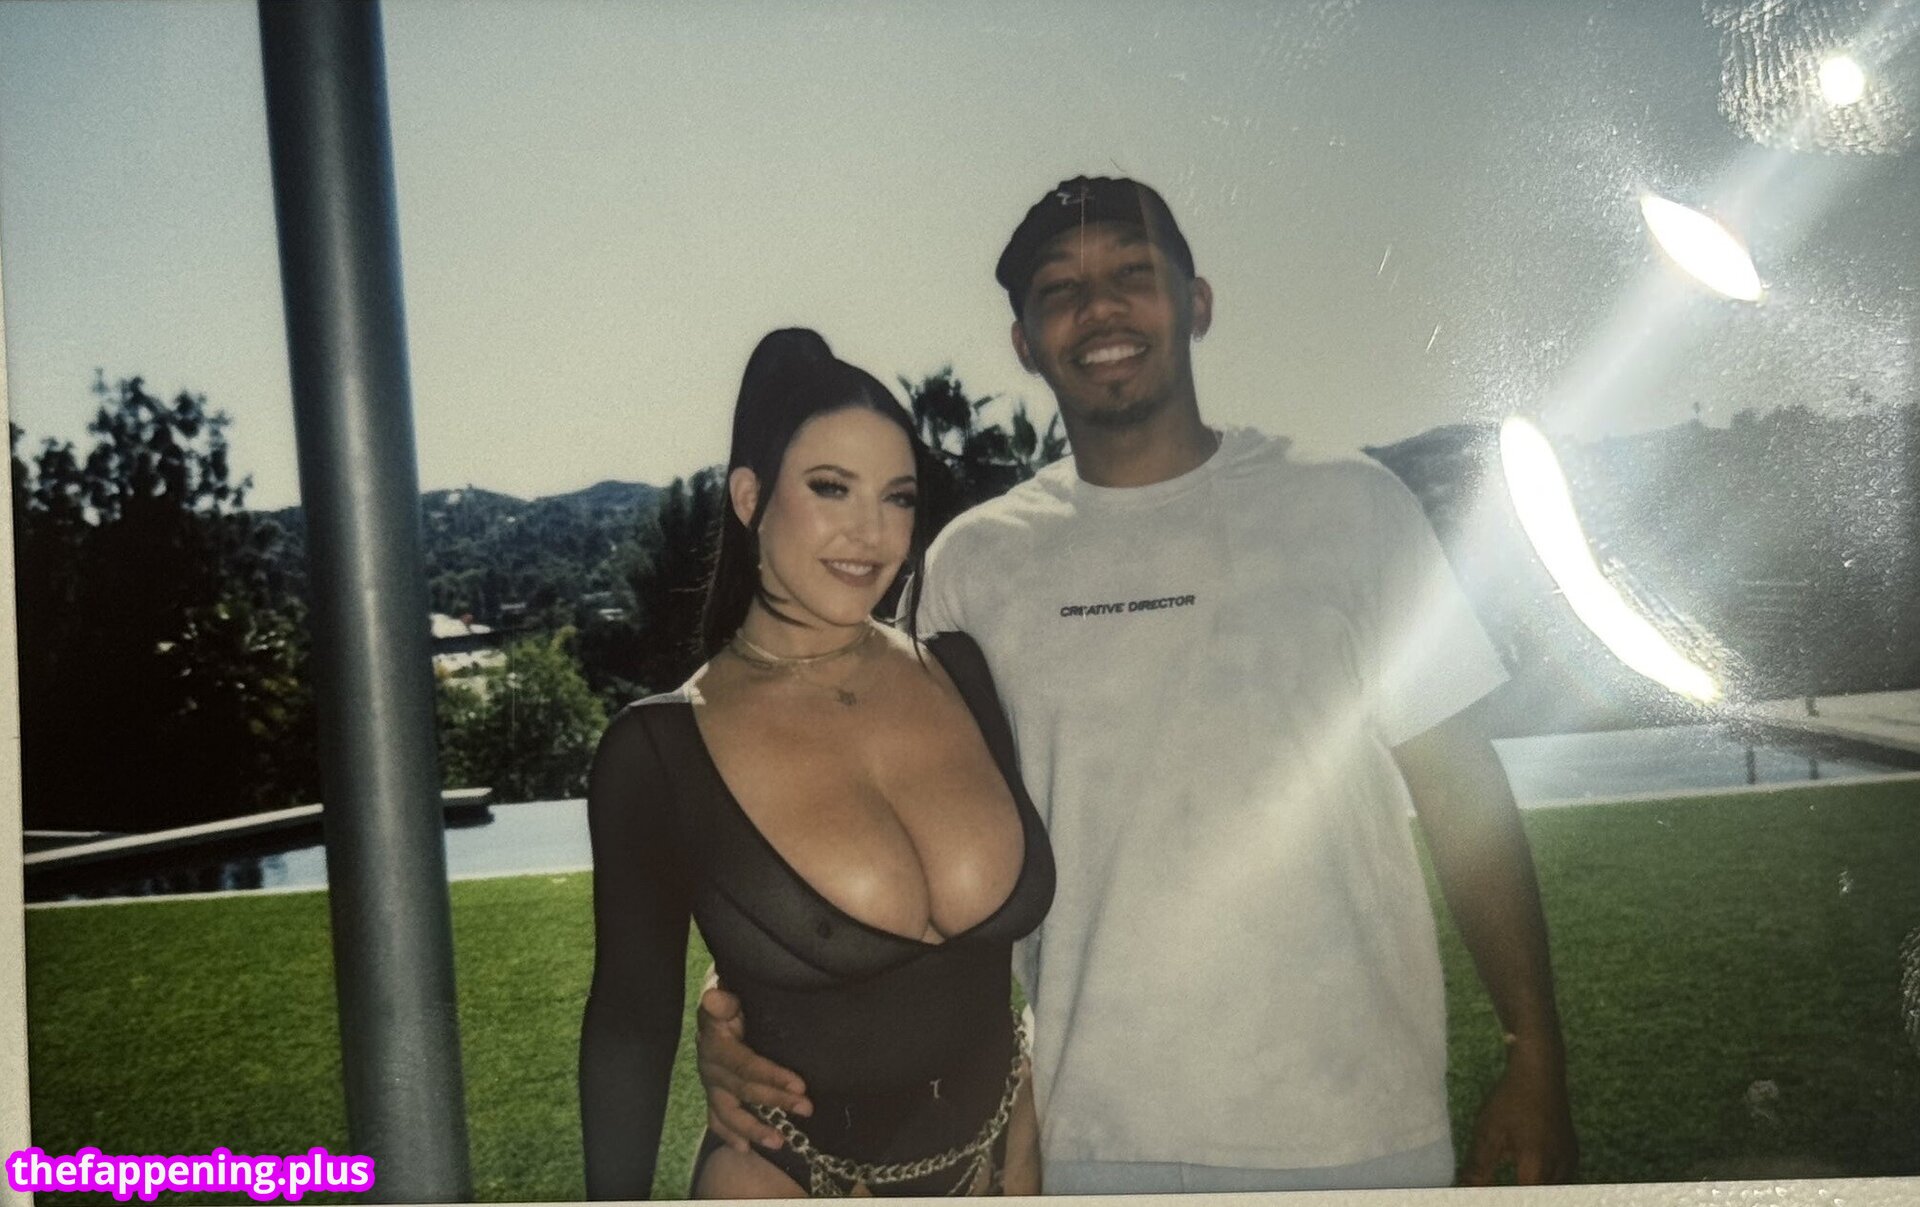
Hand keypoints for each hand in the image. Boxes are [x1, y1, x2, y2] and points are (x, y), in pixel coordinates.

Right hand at [695, 985, 811, 1150]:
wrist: (716, 1012)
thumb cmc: (730, 1006)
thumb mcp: (727, 999)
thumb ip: (723, 1001)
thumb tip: (715, 997)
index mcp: (717, 1046)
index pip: (747, 1066)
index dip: (773, 1077)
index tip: (800, 1085)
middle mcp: (711, 1069)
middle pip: (746, 1091)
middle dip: (777, 1100)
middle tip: (806, 1108)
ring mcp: (711, 1086)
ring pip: (730, 1112)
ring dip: (753, 1129)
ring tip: (778, 1142)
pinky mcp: (713, 1096)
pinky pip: (717, 1120)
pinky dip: (729, 1135)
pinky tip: (744, 1149)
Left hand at [1458, 1038, 1576, 1185]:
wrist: (1540, 1071)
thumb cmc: (1511, 1100)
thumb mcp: (1489, 1133)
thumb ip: (1479, 1168)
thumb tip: (1465, 1188)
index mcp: (1537, 1167)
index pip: (1523, 1199)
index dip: (1506, 1199)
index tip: (1494, 1193)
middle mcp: (1560, 1168)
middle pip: (1541, 1195)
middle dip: (1522, 1196)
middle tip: (1500, 1189)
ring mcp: (1570, 1160)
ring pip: (1555, 1189)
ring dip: (1536, 1189)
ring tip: (1516, 1183)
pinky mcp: (1573, 1152)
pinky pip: (1562, 1178)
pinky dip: (1547, 1182)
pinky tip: (1532, 1176)